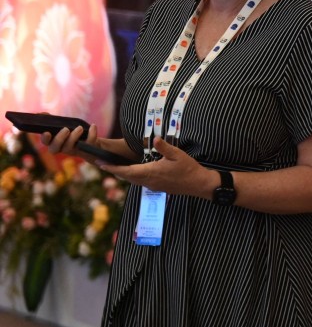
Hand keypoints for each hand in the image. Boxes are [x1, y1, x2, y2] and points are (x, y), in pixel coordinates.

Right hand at [42, 123, 97, 160]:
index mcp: (54, 142)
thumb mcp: (62, 125)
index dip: (45, 139)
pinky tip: (92, 126)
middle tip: (66, 129)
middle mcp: (62, 148)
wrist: (90, 140)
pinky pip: (89, 144)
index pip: (46, 143)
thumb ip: (52, 120)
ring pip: (70, 147)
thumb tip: (42, 114)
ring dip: (74, 137)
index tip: (47, 132)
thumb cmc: (72, 132)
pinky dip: (91, 134)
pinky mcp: (86, 149)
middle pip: (55, 148)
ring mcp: (74, 150)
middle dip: (59, 138)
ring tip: (79, 128)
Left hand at [103, 136, 217, 198]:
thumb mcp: (177, 154)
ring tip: (115, 167)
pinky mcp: (157, 187)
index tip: (100, 164)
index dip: (112, 168)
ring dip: (123, 174)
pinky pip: (140, 182)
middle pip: (126, 177)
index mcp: (150, 172)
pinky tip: (134, 172)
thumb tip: (153, 139)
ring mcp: (152, 186)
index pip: (126, 171)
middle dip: (114, 170)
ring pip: (132, 180)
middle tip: (102, 164)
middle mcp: (148, 181)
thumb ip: (163, 147)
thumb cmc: (188, 168)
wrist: (197, 184)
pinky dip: (132, 177)